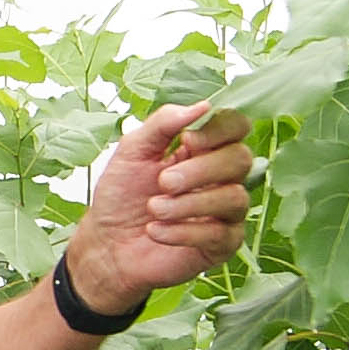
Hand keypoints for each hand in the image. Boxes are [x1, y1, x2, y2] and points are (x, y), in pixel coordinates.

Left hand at [66, 102, 252, 314]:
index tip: (187, 140)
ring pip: (235, 198)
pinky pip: (221, 233)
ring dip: (188, 203)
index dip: (219, 129)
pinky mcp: (223, 244)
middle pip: (241, 159)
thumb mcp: (132, 151)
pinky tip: (155, 230)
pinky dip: (183, 231)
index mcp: (202, 149)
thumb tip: (204, 105)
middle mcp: (222, 177)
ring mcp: (226, 212)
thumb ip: (163, 124)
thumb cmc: (120, 195)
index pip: (236, 126)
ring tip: (153, 208)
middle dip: (200, 170)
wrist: (106, 243)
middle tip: (163, 182)